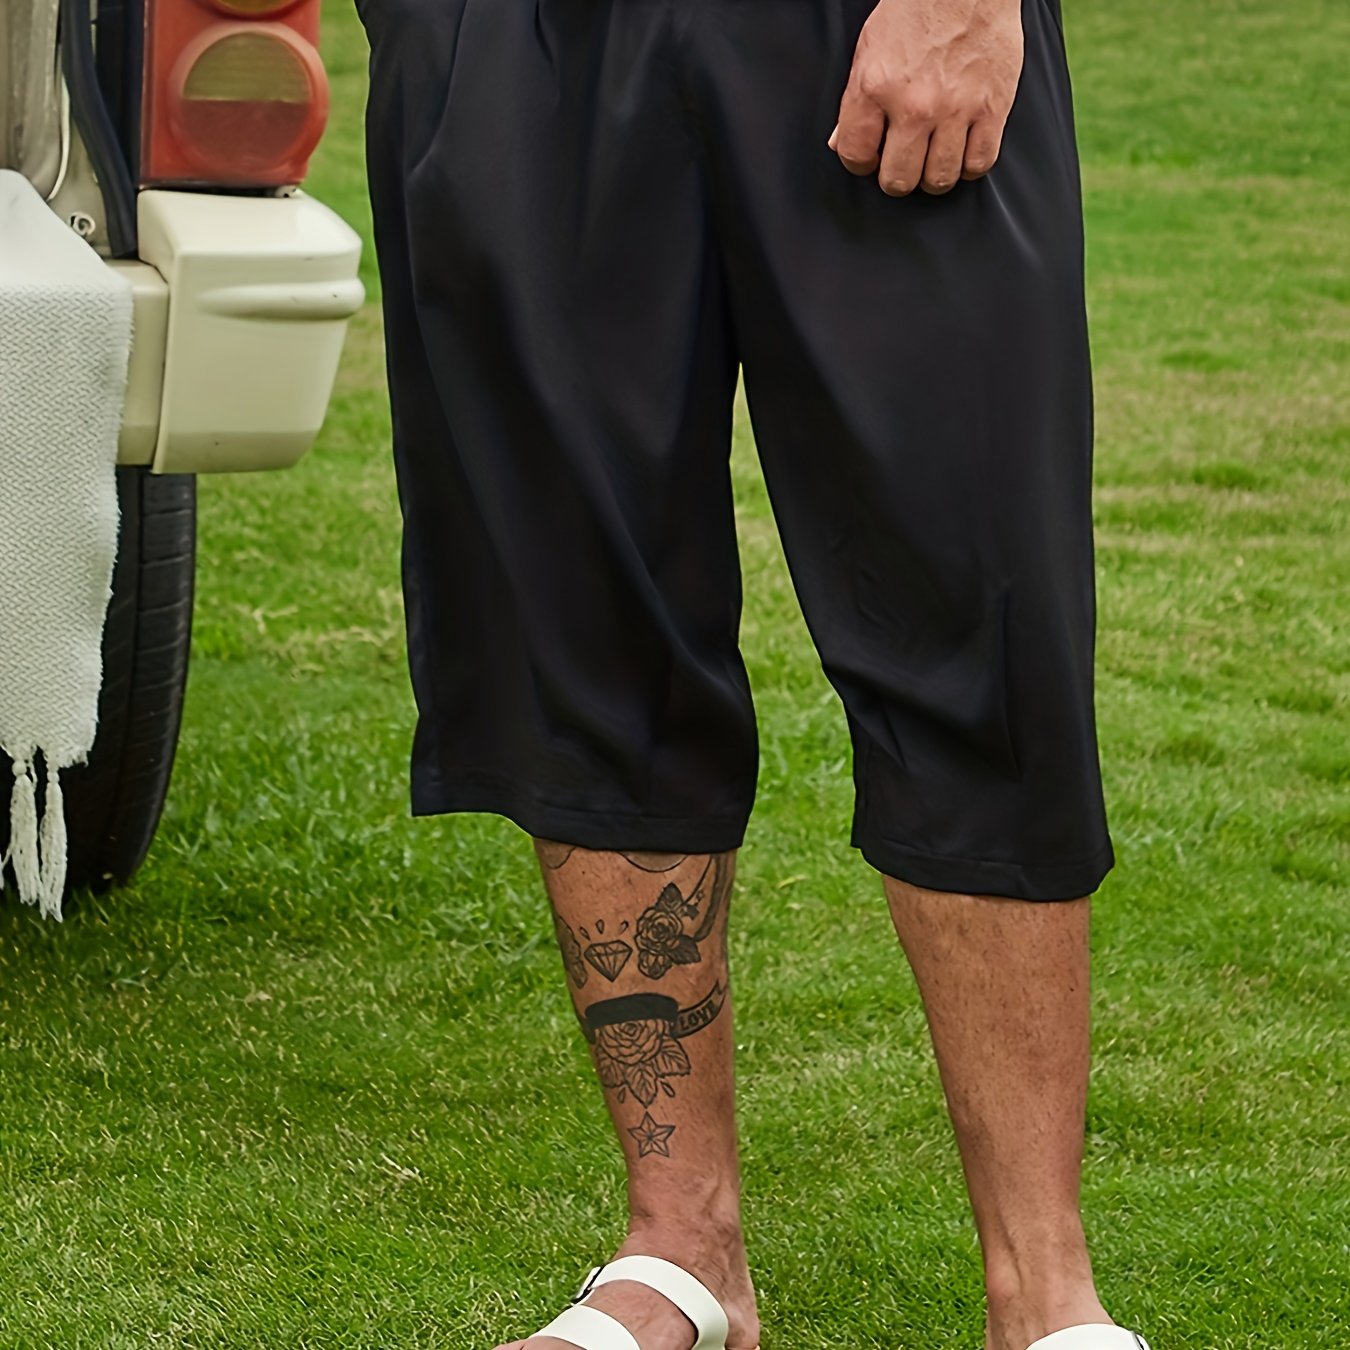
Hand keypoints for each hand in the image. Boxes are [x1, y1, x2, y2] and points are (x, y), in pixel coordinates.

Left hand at [828, 0, 1024, 195]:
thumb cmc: (917, 9)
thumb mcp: (870, 49)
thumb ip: (855, 101)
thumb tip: (840, 142)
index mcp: (876, 87)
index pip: (856, 155)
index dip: (861, 163)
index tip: (871, 157)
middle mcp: (915, 104)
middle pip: (899, 180)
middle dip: (897, 178)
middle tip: (903, 161)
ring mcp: (956, 109)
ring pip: (939, 179)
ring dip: (933, 176)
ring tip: (932, 157)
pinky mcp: (992, 108)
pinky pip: (979, 163)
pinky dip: (969, 165)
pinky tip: (962, 150)